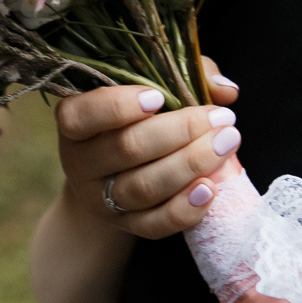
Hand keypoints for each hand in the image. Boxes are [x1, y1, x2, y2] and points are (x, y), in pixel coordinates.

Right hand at [55, 58, 240, 239]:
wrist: (118, 173)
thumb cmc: (138, 119)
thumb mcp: (152, 88)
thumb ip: (185, 77)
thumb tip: (225, 91)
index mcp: (75, 123)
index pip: (81, 116)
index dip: (117, 107)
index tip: (158, 97)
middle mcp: (79, 163)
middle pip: (126, 149)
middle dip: (180, 132)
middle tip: (222, 119)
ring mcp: (100, 199)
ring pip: (143, 188)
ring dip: (190, 165)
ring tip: (226, 145)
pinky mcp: (125, 225)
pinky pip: (154, 225)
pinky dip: (184, 209)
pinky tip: (210, 188)